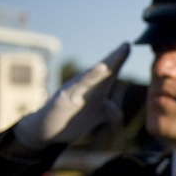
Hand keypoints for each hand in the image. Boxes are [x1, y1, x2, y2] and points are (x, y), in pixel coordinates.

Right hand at [13, 43, 130, 150]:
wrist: (46, 130)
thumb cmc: (69, 119)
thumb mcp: (93, 116)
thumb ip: (107, 111)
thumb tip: (119, 114)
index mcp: (95, 90)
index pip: (109, 73)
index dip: (119, 60)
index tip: (129, 46)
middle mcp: (86, 86)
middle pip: (104, 70)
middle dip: (116, 58)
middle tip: (127, 45)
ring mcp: (75, 90)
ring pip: (93, 75)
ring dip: (107, 64)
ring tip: (119, 53)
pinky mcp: (65, 97)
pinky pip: (79, 85)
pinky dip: (91, 77)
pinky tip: (101, 68)